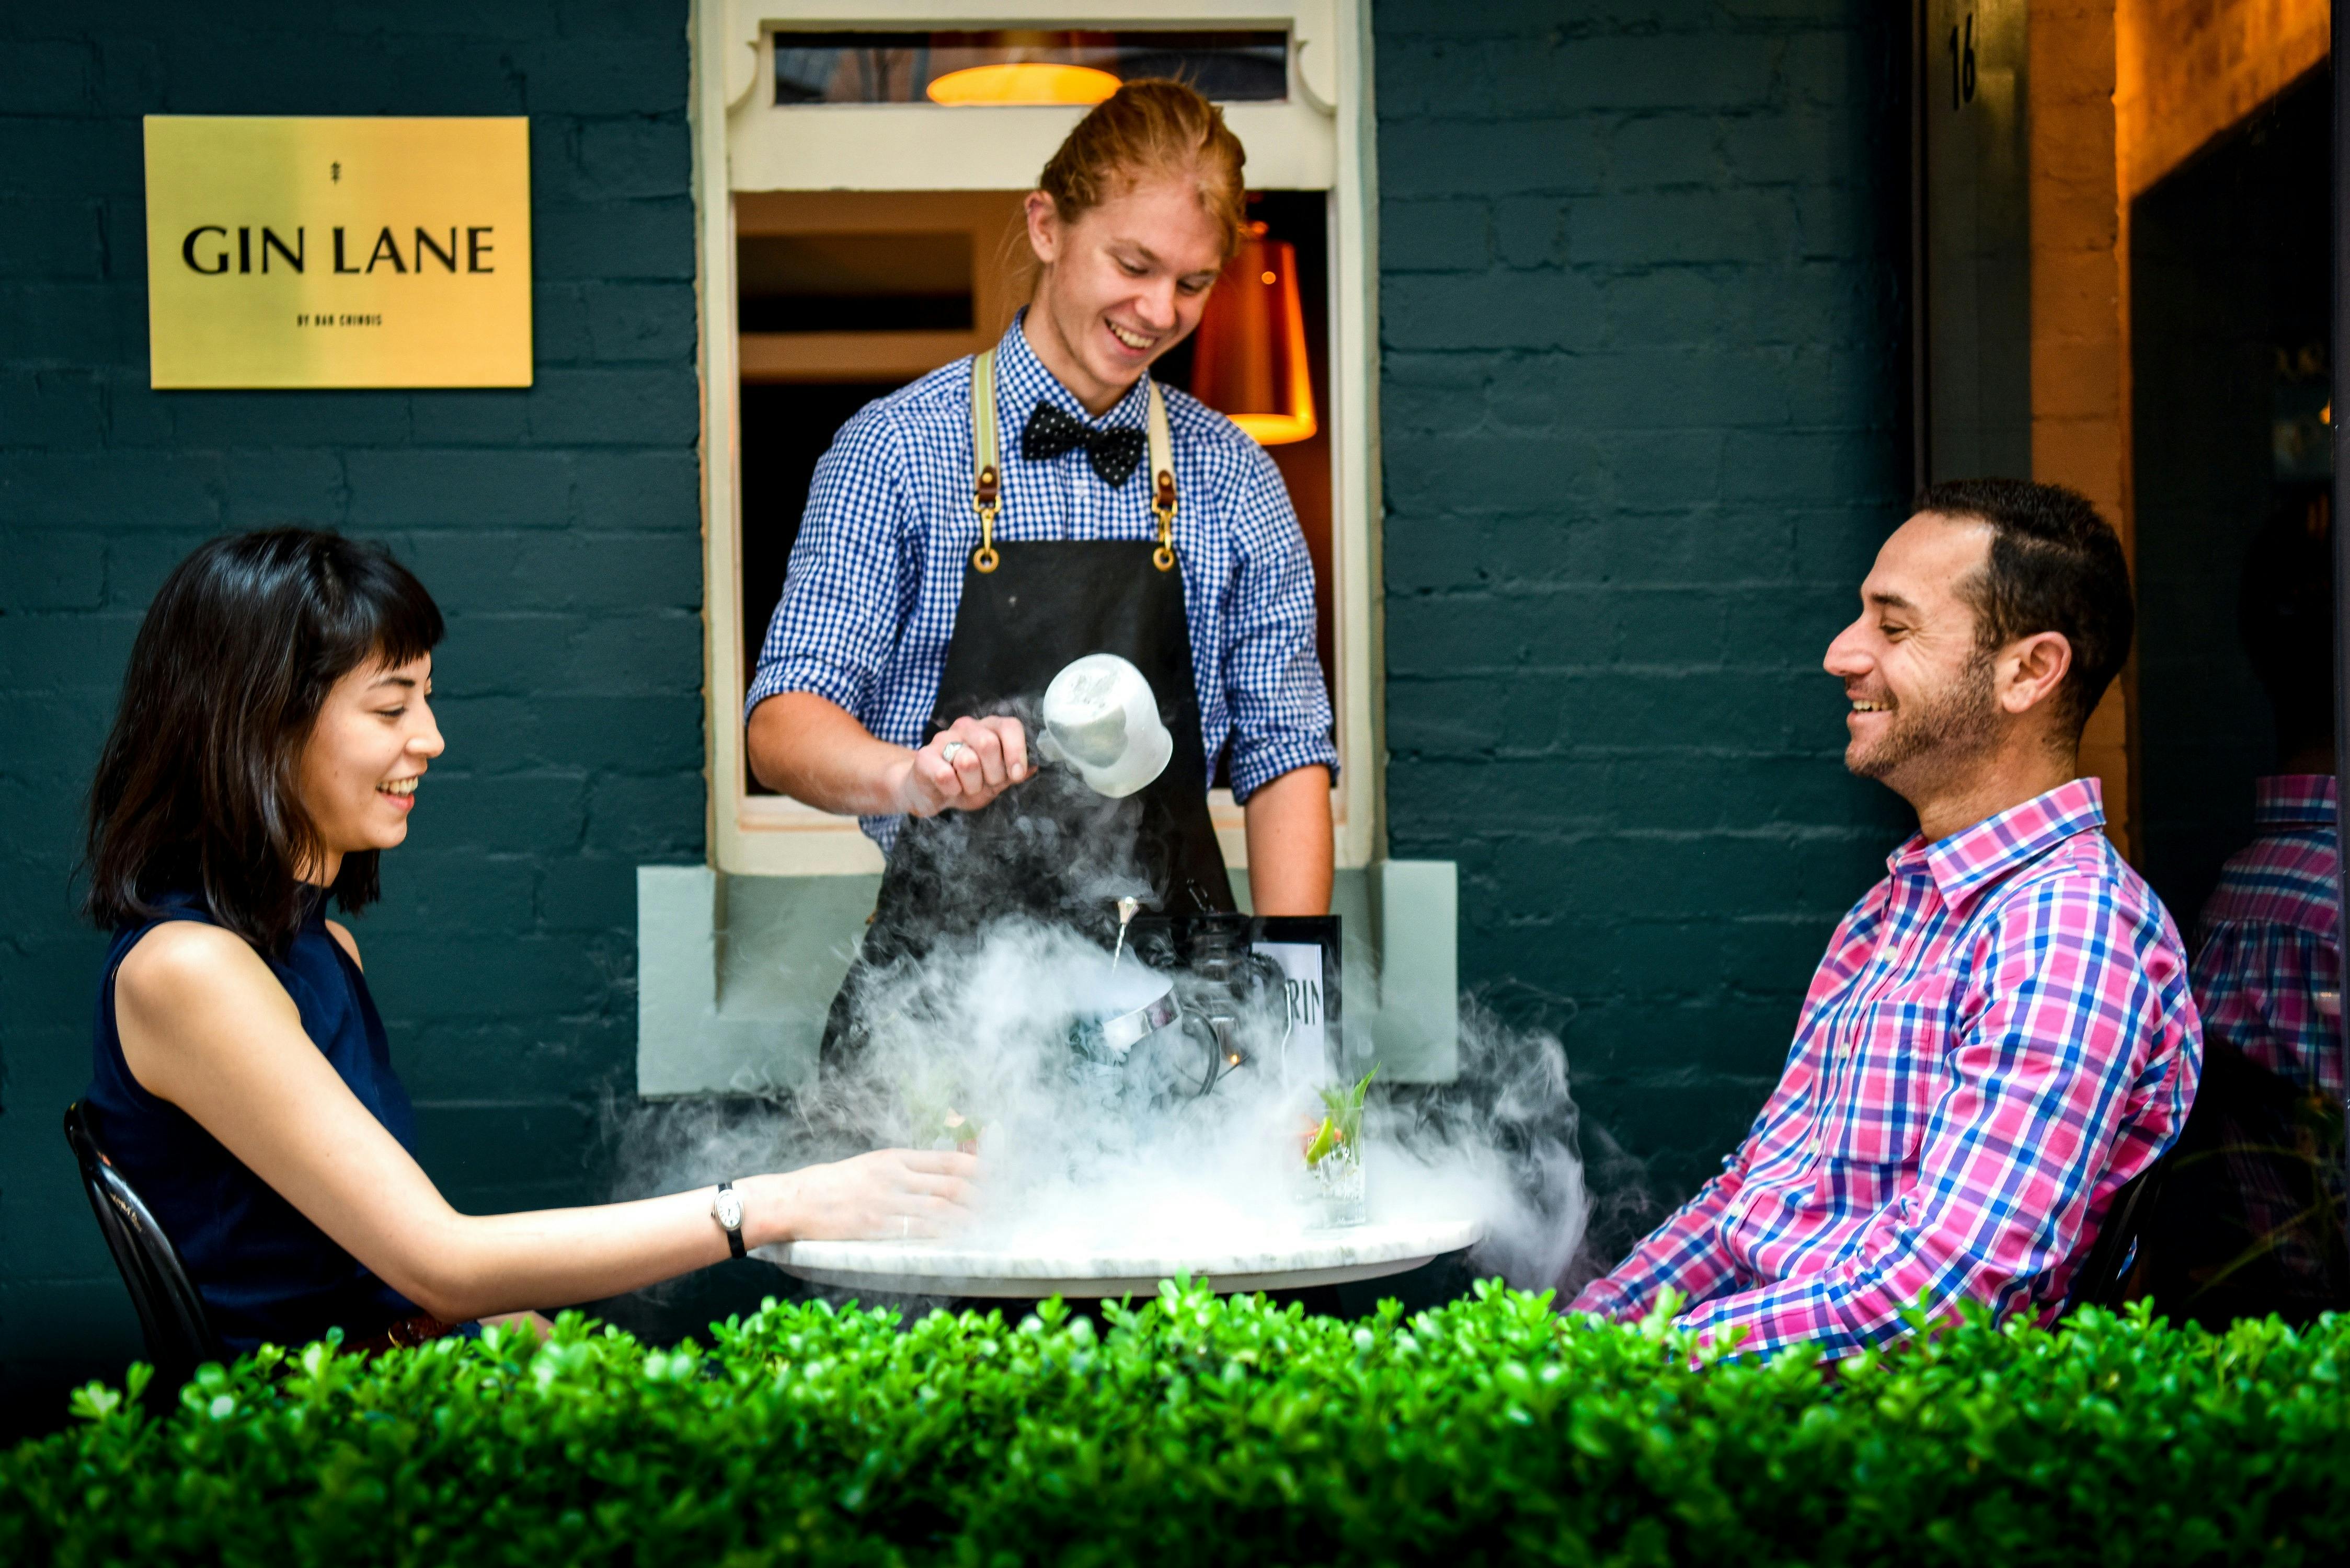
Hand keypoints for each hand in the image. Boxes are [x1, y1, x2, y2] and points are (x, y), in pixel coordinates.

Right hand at [757, 1149, 979, 1244]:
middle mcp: (895, 1176)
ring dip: (969, 1218)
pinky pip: (920, 1231)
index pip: (948, 1160)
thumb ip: (903, 1171)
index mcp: (894, 1158)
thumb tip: (937, 1180)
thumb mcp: (871, 1166)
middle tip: (997, 1207)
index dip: (978, 1170)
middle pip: (952, 1184)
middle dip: (981, 1197)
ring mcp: (887, 1202)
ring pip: (942, 1208)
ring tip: (986, 1225)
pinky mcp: (877, 1227)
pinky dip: (944, 1234)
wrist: (796, 1200)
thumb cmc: (833, 1186)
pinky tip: (959, 1239)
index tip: (995, 1178)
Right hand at [886, 714, 1030, 817]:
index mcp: (988, 728)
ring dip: (972, 785)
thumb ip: (1014, 772)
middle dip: (993, 774)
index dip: (1016, 751)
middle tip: (986, 784)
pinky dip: (952, 790)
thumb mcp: (995, 781)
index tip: (1015, 775)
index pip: (1009, 726)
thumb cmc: (966, 784)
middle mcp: (966, 727)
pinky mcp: (924, 756)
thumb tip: (1036, 765)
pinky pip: (945, 775)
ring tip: (966, 787)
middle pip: (989, 743)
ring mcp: (943, 739)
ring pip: (968, 762)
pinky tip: (949, 789)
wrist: (929, 792)